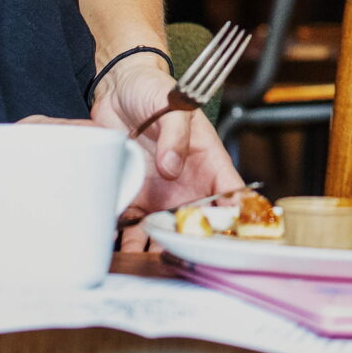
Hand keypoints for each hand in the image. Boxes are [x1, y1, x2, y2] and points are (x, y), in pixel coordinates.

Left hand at [90, 59, 242, 249]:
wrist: (117, 88)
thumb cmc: (153, 88)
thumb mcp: (172, 103)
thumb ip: (176, 132)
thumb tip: (172, 166)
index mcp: (207, 158)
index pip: (229, 189)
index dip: (234, 213)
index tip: (230, 233)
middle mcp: (187, 181)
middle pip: (199, 220)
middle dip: (194, 242)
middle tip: (186, 258)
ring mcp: (160, 193)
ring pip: (166, 231)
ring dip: (160, 248)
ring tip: (152, 264)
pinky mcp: (133, 197)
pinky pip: (133, 227)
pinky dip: (129, 243)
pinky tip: (123, 254)